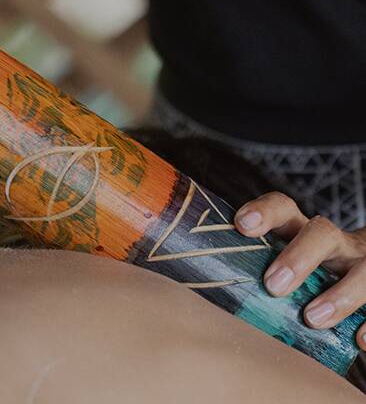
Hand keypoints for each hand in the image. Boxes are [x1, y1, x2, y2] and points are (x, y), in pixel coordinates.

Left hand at [235, 192, 365, 346]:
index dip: (264, 212)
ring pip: (363, 269)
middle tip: (274, 285)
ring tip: (313, 318)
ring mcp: (362, 264)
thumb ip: (251, 268)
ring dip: (339, 294)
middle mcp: (335, 243)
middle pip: (322, 233)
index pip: (283, 207)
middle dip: (299, 256)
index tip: (242, 225)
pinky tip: (359, 339)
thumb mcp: (282, 262)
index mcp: (300, 230)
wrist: (365, 272)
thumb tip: (196, 282)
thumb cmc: (308, 274)